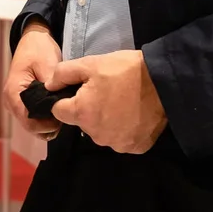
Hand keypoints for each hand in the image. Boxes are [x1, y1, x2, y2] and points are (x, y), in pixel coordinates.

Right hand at [4, 20, 63, 139]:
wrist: (33, 40)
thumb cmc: (39, 50)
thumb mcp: (47, 64)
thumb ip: (51, 86)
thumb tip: (58, 105)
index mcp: (14, 93)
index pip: (29, 122)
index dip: (47, 124)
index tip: (63, 114)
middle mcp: (11, 102)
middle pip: (31, 126)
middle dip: (50, 124)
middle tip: (66, 112)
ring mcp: (16, 104)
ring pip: (33, 125)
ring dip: (48, 122)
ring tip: (63, 109)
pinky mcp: (22, 103)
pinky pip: (34, 118)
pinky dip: (46, 118)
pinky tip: (57, 108)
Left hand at [48, 50, 167, 153]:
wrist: (164, 83)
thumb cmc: (125, 70)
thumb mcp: (90, 63)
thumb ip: (63, 74)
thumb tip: (48, 86)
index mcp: (81, 113)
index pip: (59, 111)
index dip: (67, 99)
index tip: (81, 91)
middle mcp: (95, 134)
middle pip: (82, 122)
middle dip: (88, 109)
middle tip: (106, 92)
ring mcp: (116, 143)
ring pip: (101, 132)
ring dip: (106, 121)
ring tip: (121, 103)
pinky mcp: (134, 148)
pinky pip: (121, 139)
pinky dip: (124, 129)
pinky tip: (133, 115)